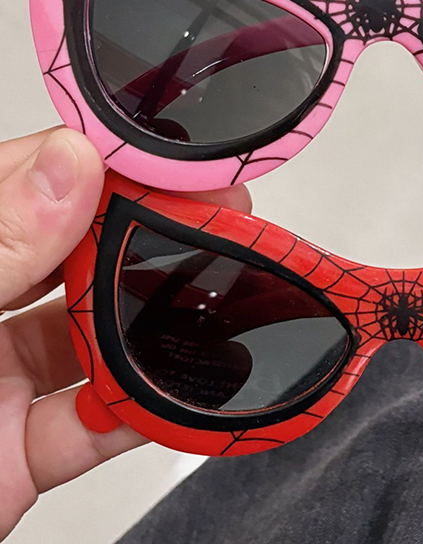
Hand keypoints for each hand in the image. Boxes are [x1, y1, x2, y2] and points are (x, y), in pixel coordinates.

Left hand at [0, 128, 250, 539]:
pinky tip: (181, 384)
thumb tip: (68, 166)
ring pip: (95, 335)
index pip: (26, 184)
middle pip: (74, 255)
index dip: (100, 165)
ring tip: (213, 289)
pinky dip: (147, 406)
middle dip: (148, 234)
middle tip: (213, 216)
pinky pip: (101, 420)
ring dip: (154, 321)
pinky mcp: (23, 449)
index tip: (166, 158)